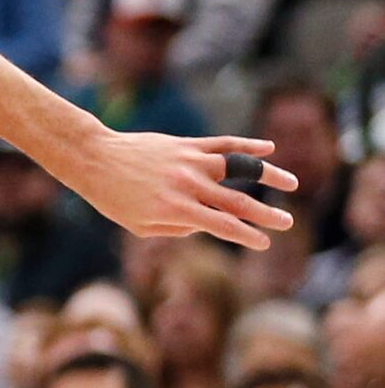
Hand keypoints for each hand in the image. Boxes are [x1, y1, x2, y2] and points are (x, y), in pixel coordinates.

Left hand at [56, 131, 295, 251]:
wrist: (95, 159)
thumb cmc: (114, 198)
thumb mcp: (140, 226)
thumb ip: (177, 229)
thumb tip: (207, 225)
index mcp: (176, 210)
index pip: (222, 226)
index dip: (246, 236)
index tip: (264, 243)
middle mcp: (187, 185)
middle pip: (237, 201)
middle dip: (266, 214)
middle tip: (288, 222)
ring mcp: (190, 162)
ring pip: (239, 168)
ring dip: (269, 175)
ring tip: (292, 183)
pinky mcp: (187, 145)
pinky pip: (224, 144)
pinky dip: (248, 146)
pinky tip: (268, 150)